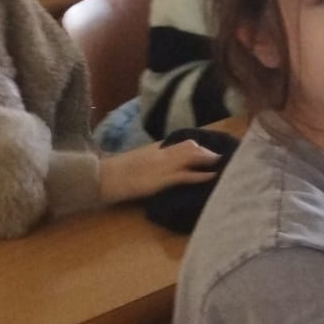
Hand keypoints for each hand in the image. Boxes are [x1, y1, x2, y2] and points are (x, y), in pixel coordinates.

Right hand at [96, 138, 221, 202]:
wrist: (101, 178)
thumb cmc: (115, 172)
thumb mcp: (136, 160)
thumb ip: (151, 158)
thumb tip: (163, 160)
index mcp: (154, 149)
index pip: (181, 142)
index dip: (198, 146)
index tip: (209, 149)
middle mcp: (160, 154)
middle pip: (189, 147)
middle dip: (207, 151)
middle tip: (220, 157)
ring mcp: (161, 166)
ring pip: (190, 158)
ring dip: (208, 160)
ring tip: (223, 163)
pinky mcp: (160, 180)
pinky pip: (185, 175)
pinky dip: (201, 175)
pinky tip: (212, 176)